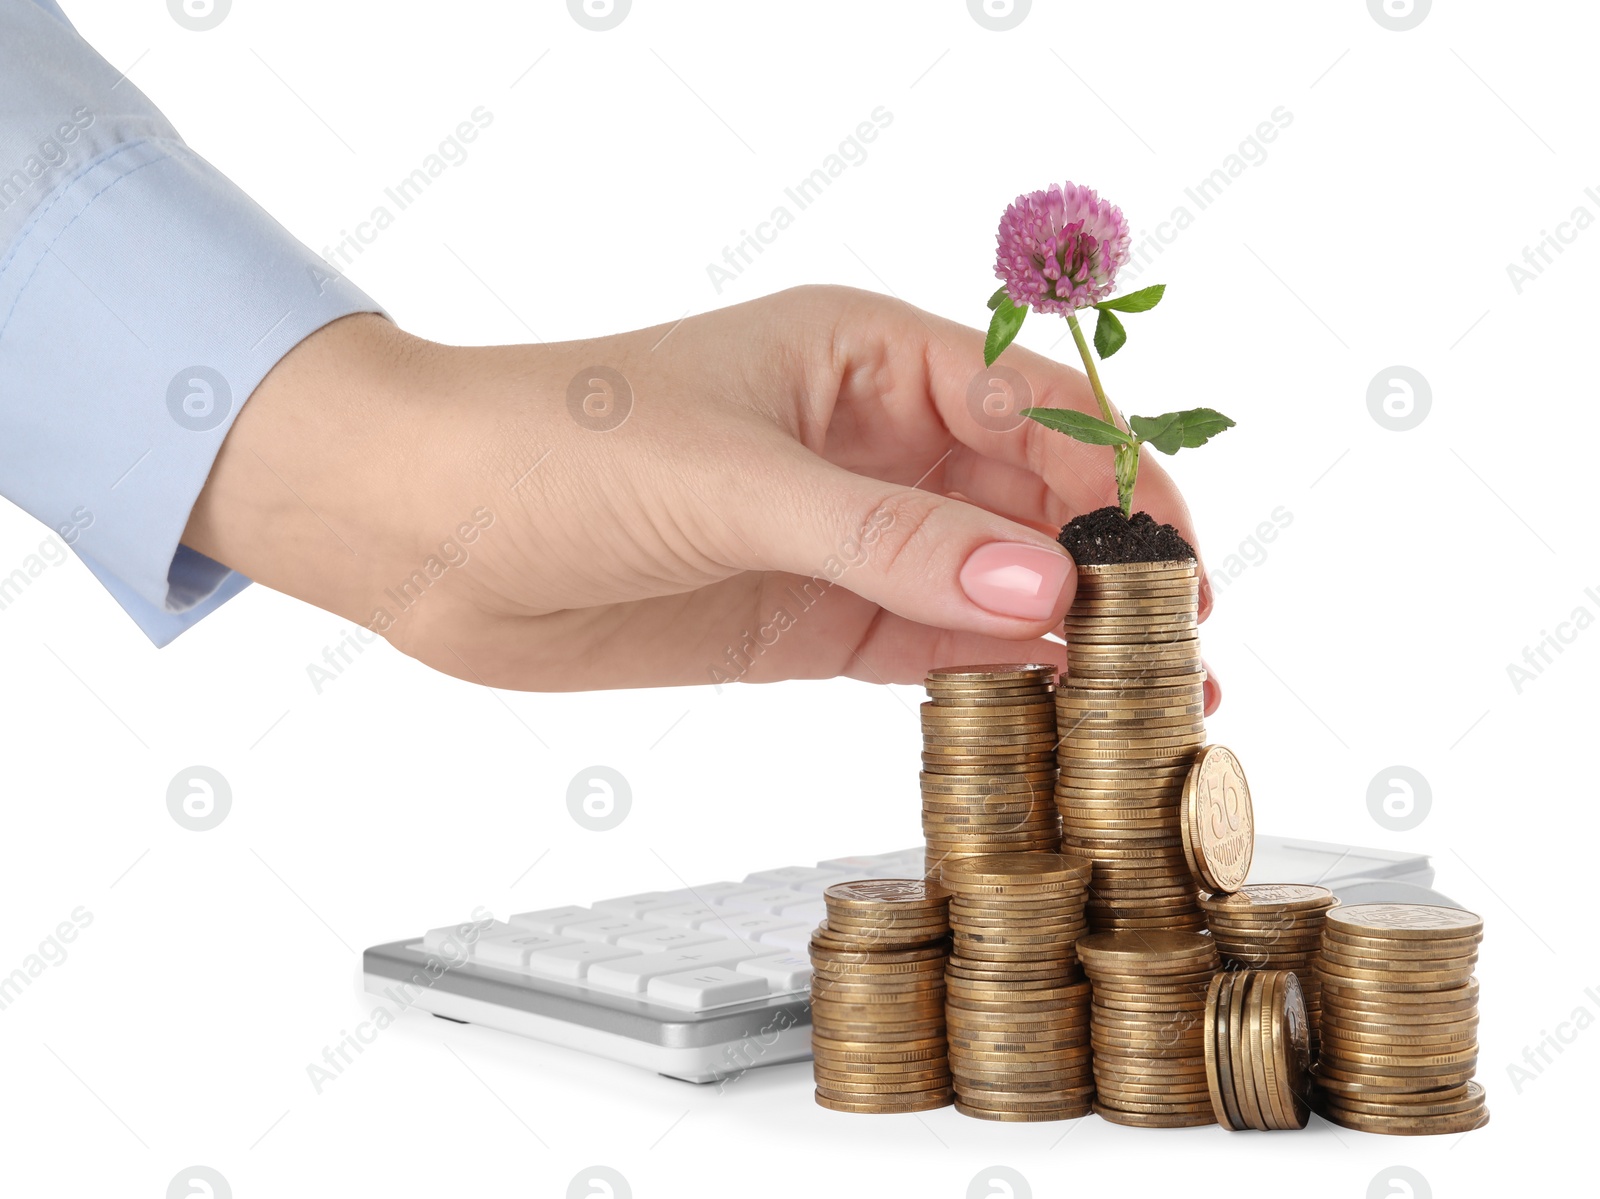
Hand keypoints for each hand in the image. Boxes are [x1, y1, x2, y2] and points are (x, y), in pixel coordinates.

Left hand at [182, 285, 1217, 706]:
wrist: (423, 526)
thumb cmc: (551, 445)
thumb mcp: (734, 480)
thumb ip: (888, 538)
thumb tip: (1040, 587)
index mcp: (867, 357)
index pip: (1034, 412)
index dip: (1116, 484)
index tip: (1173, 565)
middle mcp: (870, 444)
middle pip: (1027, 506)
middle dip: (1106, 573)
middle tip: (1176, 658)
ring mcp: (841, 537)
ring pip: (984, 583)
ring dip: (1061, 637)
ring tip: (1144, 704)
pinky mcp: (805, 617)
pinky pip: (924, 645)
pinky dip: (986, 676)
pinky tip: (1045, 708)